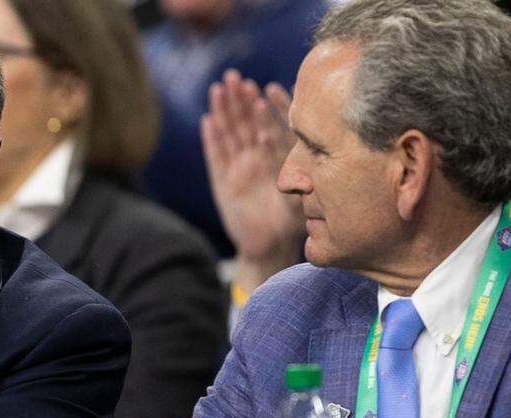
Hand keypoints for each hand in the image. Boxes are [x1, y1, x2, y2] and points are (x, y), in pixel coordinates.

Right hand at [201, 70, 302, 267]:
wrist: (268, 246)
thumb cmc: (290, 221)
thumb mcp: (299, 195)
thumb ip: (296, 174)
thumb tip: (302, 149)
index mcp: (277, 158)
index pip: (273, 126)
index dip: (270, 107)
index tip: (268, 88)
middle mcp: (257, 158)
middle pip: (247, 123)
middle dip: (241, 100)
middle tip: (236, 77)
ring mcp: (239, 168)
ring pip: (230, 134)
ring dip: (224, 111)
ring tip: (220, 88)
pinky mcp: (223, 182)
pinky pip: (216, 156)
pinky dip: (212, 139)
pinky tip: (208, 120)